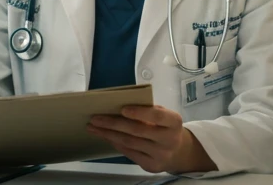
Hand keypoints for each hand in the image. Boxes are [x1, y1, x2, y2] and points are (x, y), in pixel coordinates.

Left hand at [86, 105, 215, 173]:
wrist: (178, 151)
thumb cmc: (166, 126)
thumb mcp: (164, 114)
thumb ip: (149, 110)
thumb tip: (120, 105)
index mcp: (174, 122)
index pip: (156, 116)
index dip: (139, 112)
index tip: (122, 108)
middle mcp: (169, 140)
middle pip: (137, 131)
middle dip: (114, 123)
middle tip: (96, 118)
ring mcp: (160, 155)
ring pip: (130, 143)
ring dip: (109, 134)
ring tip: (95, 127)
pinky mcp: (151, 166)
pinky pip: (130, 153)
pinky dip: (116, 143)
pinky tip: (107, 136)